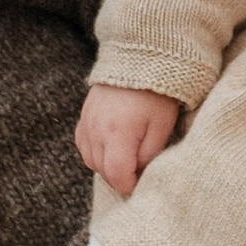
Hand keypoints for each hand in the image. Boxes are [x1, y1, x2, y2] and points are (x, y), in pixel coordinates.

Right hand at [76, 83, 180, 198]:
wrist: (138, 60)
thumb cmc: (156, 94)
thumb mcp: (162, 126)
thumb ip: (149, 154)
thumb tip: (139, 173)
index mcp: (118, 133)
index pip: (116, 175)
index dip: (129, 186)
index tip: (142, 184)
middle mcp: (97, 130)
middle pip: (102, 171)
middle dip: (120, 177)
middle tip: (138, 173)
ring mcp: (87, 123)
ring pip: (90, 160)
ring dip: (107, 166)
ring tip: (126, 160)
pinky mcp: (84, 117)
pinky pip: (83, 146)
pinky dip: (95, 153)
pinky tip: (111, 148)